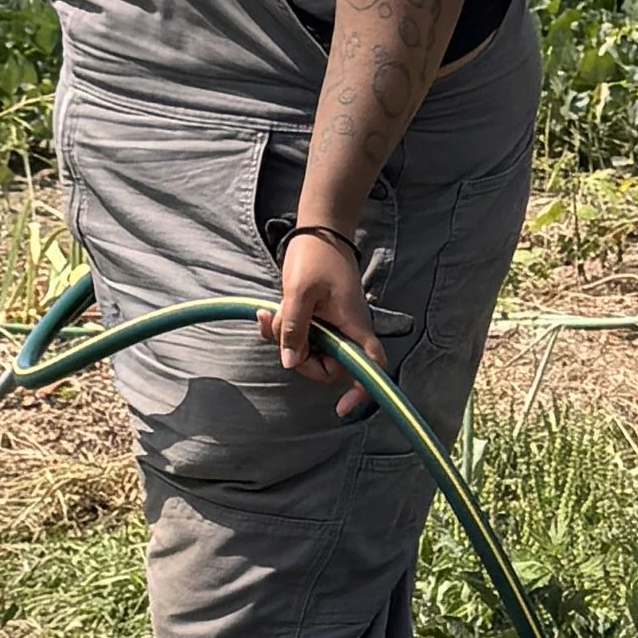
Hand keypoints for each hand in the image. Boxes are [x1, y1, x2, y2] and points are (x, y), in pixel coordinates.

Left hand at [261, 230, 384, 417]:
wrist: (319, 230)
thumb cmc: (316, 256)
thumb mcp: (299, 292)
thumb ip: (294, 329)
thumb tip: (290, 363)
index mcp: (353, 326)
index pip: (370, 367)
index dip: (361, 391)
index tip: (341, 408)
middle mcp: (348, 331)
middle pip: (330, 367)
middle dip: (300, 358)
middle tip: (277, 330)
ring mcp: (335, 326)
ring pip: (312, 353)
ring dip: (286, 341)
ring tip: (268, 315)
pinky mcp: (321, 320)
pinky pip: (304, 338)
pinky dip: (285, 331)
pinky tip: (268, 313)